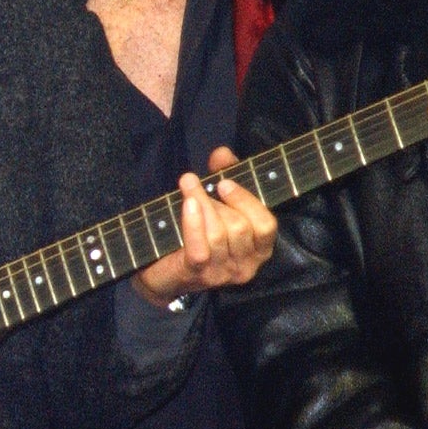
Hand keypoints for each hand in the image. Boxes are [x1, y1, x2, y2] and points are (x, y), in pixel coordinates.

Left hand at [133, 146, 276, 304]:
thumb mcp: (215, 202)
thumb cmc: (196, 234)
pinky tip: (187, 204)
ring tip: (186, 186)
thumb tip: (222, 153)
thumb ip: (225, 176)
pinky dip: (193, 223)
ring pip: (219, 234)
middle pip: (240, 227)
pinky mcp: (198, 275)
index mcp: (258, 250)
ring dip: (201, 204)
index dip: (247, 201)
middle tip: (194, 183)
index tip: (224, 183)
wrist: (161, 271)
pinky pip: (201, 247)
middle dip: (216, 200)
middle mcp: (246, 267)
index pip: (266, 225)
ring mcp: (222, 274)